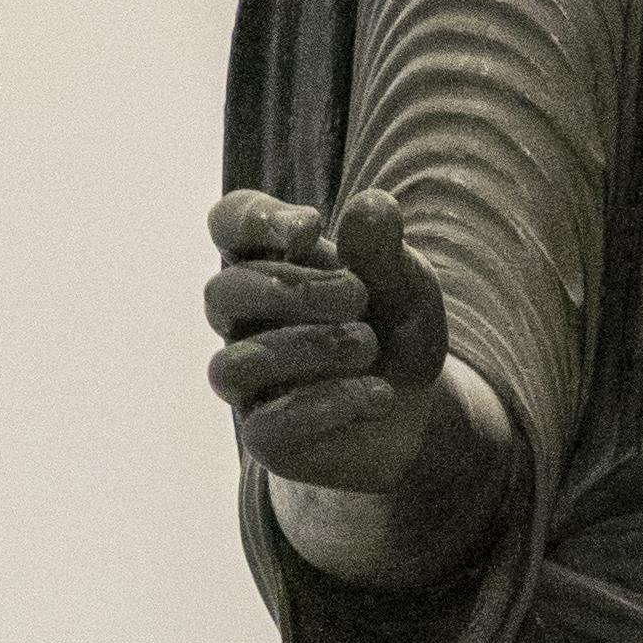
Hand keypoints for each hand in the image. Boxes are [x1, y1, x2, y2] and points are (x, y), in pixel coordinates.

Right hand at [205, 190, 511, 590]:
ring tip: (368, 345)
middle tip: (358, 296)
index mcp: (270, 266)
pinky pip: (266, 426)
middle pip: (223, 293)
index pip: (228, 224)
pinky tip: (378, 395)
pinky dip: (327, 404)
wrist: (419, 413)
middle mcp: (245, 322)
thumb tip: (372, 204)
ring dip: (307, 348)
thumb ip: (385, 250)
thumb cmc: (396, 332)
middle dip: (293, 289)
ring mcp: (250, 382)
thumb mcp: (406, 286)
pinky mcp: (266, 438)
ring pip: (235, 364)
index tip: (312, 229)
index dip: (255, 219)